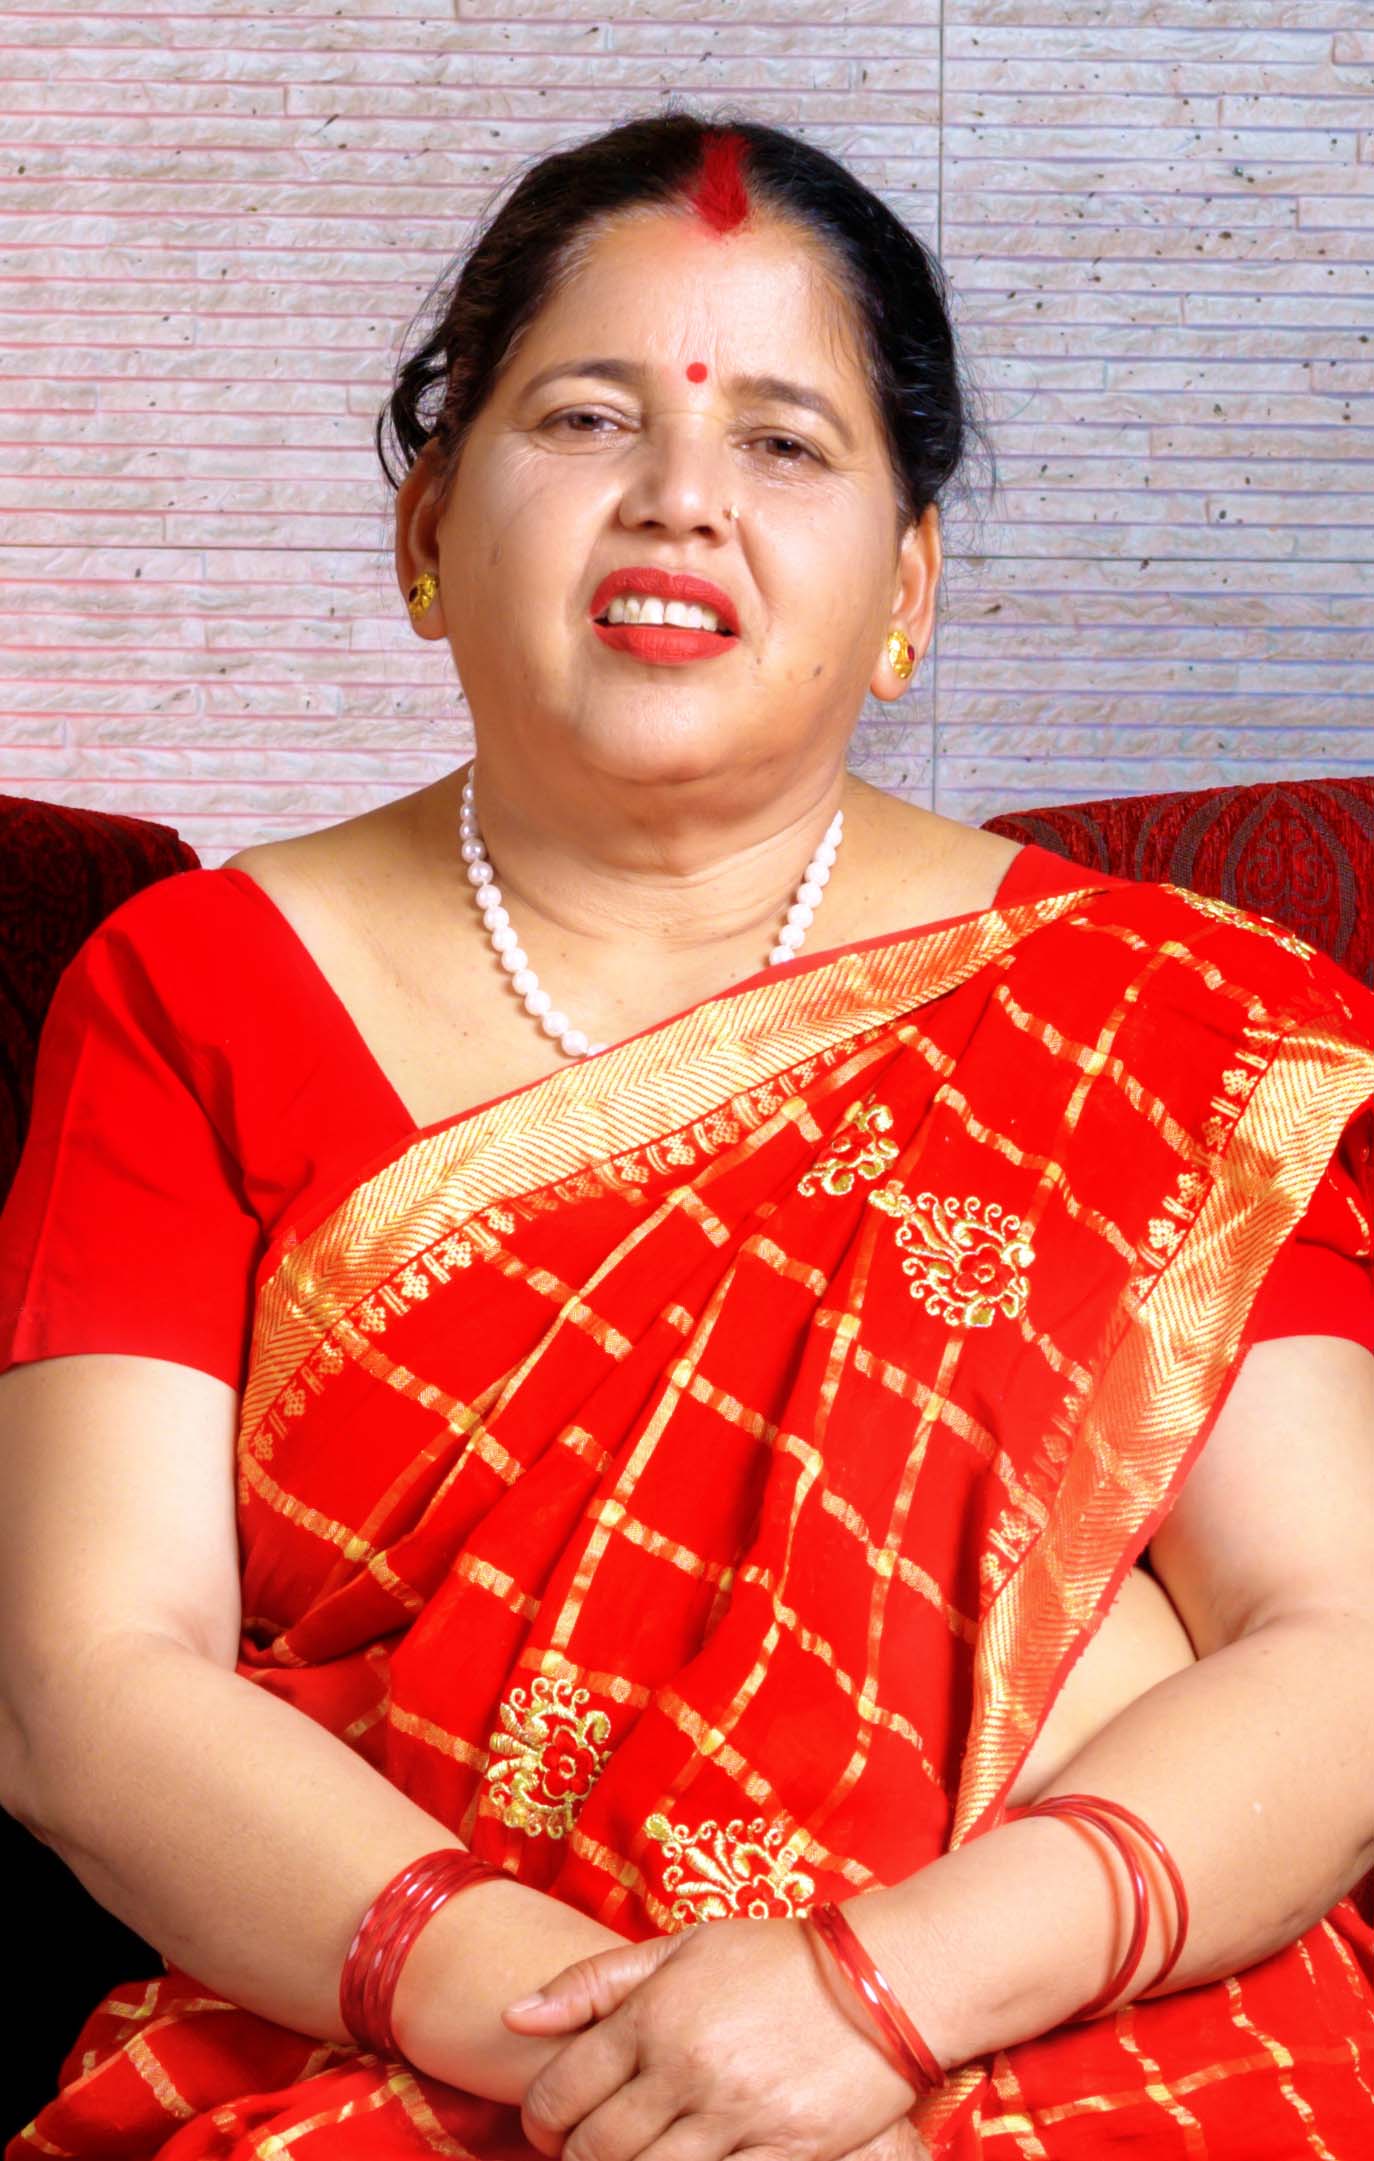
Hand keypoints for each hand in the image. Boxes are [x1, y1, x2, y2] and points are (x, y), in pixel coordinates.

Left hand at [504, 1917, 918, 2160]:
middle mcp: (686, 2067)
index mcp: (656, 2014)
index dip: (540, 2120)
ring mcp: (736, 2116)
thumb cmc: (777, 1959)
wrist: (885, 1978)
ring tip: (634, 2156)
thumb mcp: (685, 1948)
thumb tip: (515, 2016)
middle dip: (576, 2159)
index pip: (562, 2090)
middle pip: (595, 2149)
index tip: (548, 2127)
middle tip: (584, 2152)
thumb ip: (596, 1981)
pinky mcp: (786, 2154)